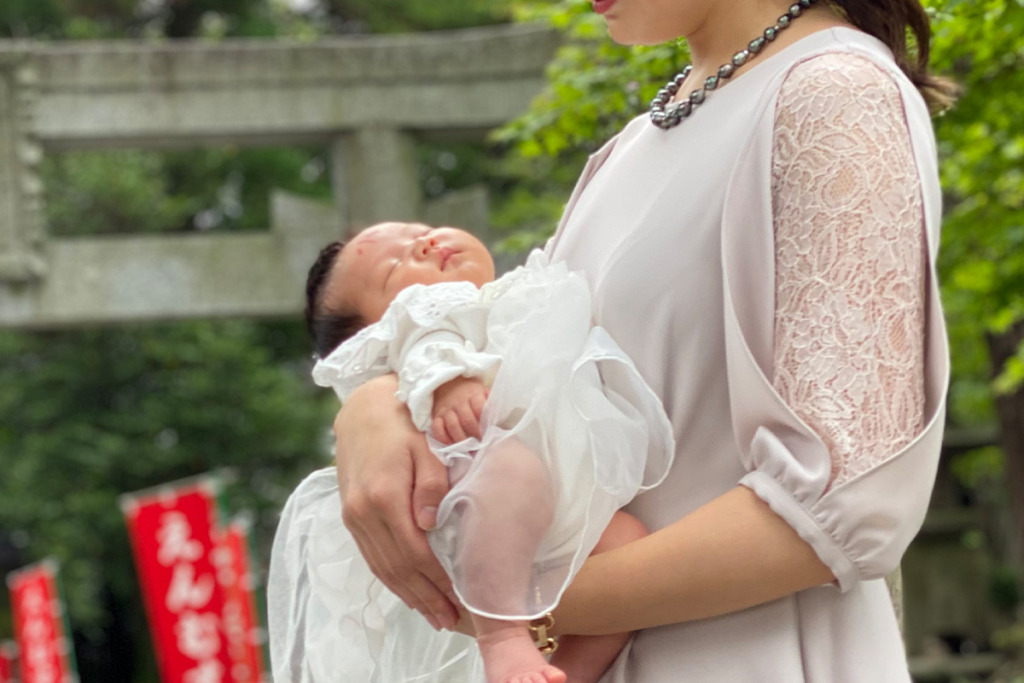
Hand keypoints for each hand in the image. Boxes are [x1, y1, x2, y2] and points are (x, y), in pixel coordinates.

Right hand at [333, 374, 459, 629]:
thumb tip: (431, 525)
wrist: (362, 410)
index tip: (458, 600)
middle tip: (450, 621)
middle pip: (397, 568)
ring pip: (381, 567)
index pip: (414, 552)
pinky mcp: (349, 516)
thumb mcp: (426, 447)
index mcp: (384, 496)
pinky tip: (407, 591)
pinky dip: (390, 578)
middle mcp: (363, 512)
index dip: (435, 581)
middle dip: (424, 597)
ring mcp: (352, 516)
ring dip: (407, 595)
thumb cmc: (404, 424)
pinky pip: (371, 556)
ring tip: (433, 615)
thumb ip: (432, 485)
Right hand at [431, 376, 487, 443]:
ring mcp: (446, 409)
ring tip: (468, 449)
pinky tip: (452, 445)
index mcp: (473, 394)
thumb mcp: (484, 394)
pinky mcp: (436, 416)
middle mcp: (459, 401)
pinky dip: (444, 439)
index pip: (479, 408)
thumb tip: (499, 423)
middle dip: (475, 435)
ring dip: (461, 440)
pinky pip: (437, 429)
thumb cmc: (472, 395)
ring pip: (452, 425)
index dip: (484, 423)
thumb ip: (491, 406)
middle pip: (467, 420)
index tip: (489, 434)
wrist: (450, 385)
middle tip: (480, 445)